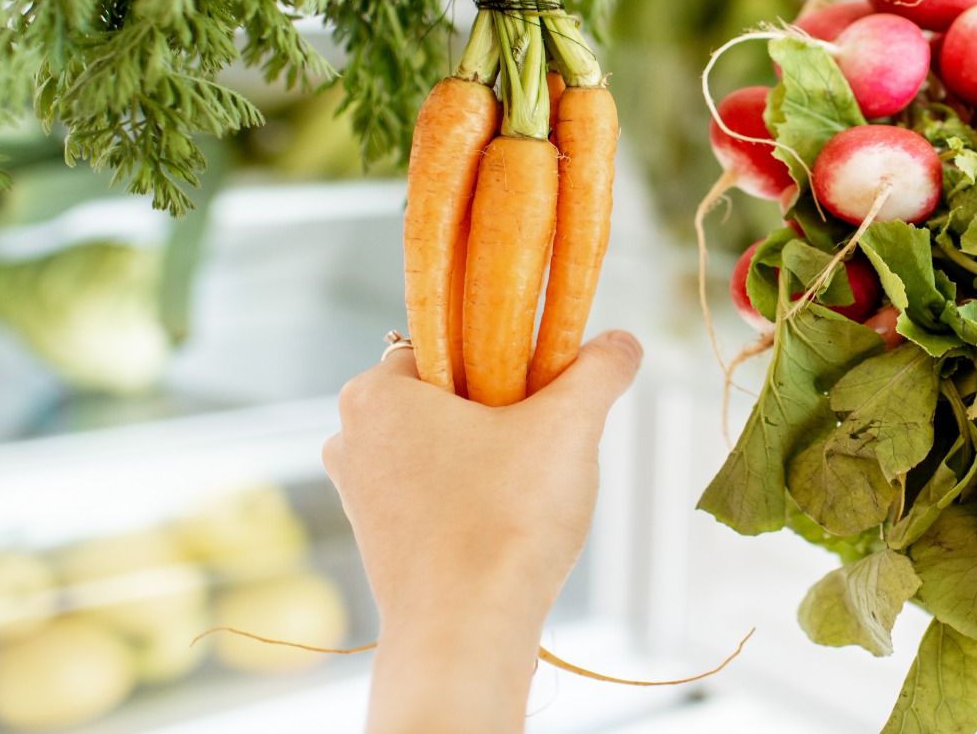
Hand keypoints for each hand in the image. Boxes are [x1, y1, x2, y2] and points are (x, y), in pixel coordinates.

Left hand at [322, 330, 641, 733]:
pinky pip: (436, 497)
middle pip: (447, 396)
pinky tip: (511, 522)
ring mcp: (360, 496)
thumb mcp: (568, 427)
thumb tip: (624, 342)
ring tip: (533, 485)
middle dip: (501, 410)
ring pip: (443, 449)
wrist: (467, 635)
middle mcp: (352, 439)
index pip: (447, 341)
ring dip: (491, 457)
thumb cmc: (504, 522)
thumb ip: (599, 371)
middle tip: (547, 437)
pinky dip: (473, 500)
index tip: (545, 384)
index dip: (504, 354)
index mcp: (376, 393)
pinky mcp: (380, 544)